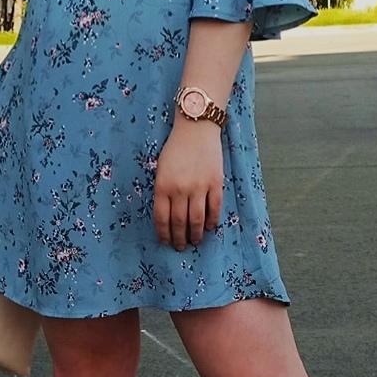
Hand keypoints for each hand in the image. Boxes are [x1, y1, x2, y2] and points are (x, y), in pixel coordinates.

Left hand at [153, 121, 222, 249]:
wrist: (197, 129)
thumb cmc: (176, 148)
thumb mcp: (161, 169)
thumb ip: (163, 191)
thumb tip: (167, 215)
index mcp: (163, 186)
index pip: (161, 218)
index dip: (164, 233)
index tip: (166, 241)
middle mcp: (180, 189)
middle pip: (179, 222)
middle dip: (179, 238)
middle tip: (181, 247)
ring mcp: (199, 187)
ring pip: (197, 219)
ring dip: (195, 234)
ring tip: (195, 242)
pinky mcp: (215, 183)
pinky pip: (214, 208)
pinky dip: (211, 221)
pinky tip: (209, 227)